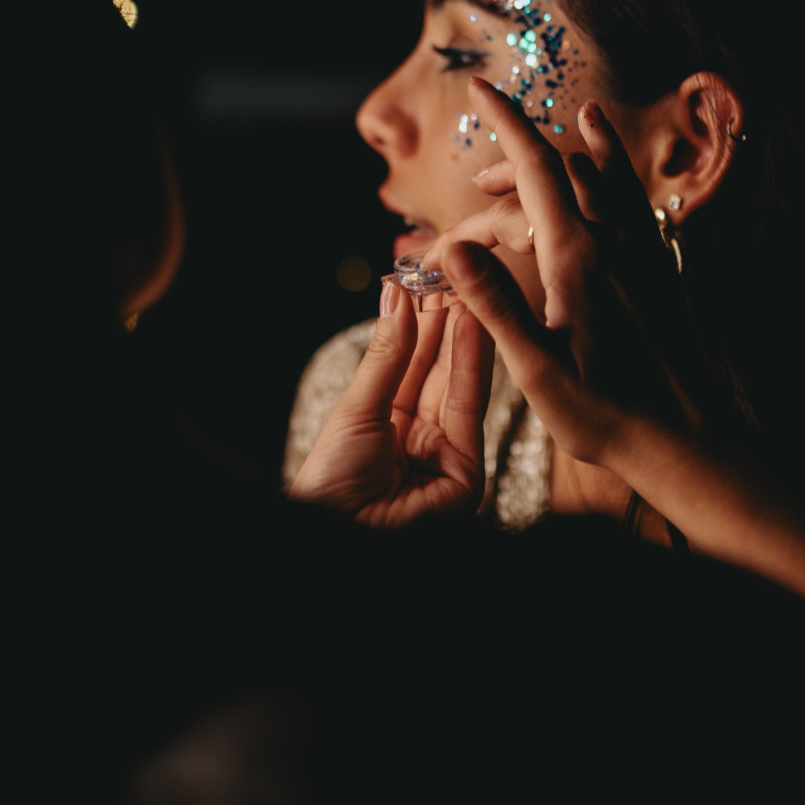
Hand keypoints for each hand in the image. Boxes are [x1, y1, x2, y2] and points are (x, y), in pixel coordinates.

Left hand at [288, 280, 494, 526]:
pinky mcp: (466, 475)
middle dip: (449, 320)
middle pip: (441, 371)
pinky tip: (472, 324)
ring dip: (467, 333)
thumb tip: (395, 295)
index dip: (423, 322)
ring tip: (470, 284)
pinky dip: (473, 365)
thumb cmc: (331, 483)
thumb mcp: (357, 408)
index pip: (413, 367)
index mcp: (391, 426)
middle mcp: (423, 440)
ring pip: (461, 384)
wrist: (335, 535)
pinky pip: (470, 410)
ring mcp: (447, 457)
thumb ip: (387, 355)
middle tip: (457, 270)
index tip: (431, 276)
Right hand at [435, 78, 707, 472]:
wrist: (685, 438)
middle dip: (520, 157)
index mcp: (576, 258)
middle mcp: (615, 244)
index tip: (480, 89)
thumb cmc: (606, 412)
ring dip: (585, 149)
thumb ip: (493, 303)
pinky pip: (643, 206)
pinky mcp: (662, 275)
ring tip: (576, 126)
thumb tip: (452, 247)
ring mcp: (644, 256)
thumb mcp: (536, 367)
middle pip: (567, 169)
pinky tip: (622, 188)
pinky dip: (624, 179)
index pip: (536, 168)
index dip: (506, 123)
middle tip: (480, 181)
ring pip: (616, 178)